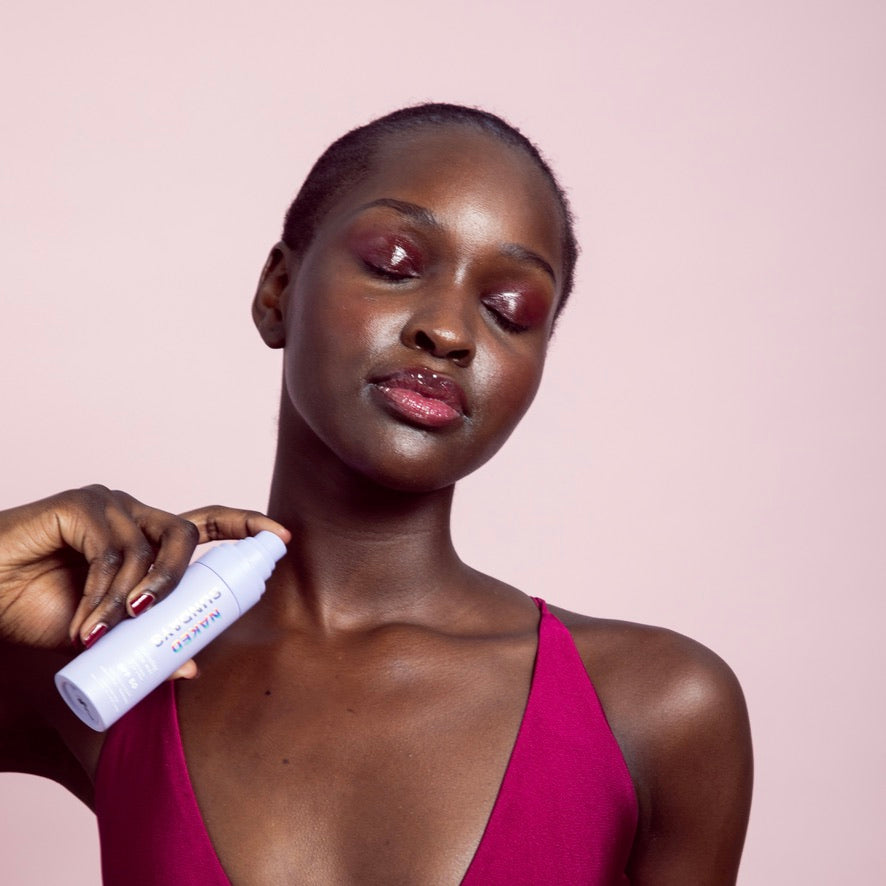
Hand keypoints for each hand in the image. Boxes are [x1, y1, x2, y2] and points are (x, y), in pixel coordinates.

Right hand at [0, 485, 289, 651]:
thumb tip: (193, 668)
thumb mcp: (105, 633)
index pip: (209, 521)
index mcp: (149, 538)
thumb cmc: (39, 609)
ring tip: (101, 630)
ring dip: (129, 596)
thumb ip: (143, 642)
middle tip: (151, 614)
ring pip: (148, 545)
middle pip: (187, 532)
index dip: (246, 524)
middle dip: (179, 578)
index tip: (282, 537)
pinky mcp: (80, 503)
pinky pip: (110, 548)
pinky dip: (103, 589)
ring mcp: (109, 505)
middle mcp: (136, 514)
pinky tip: (85, 619)